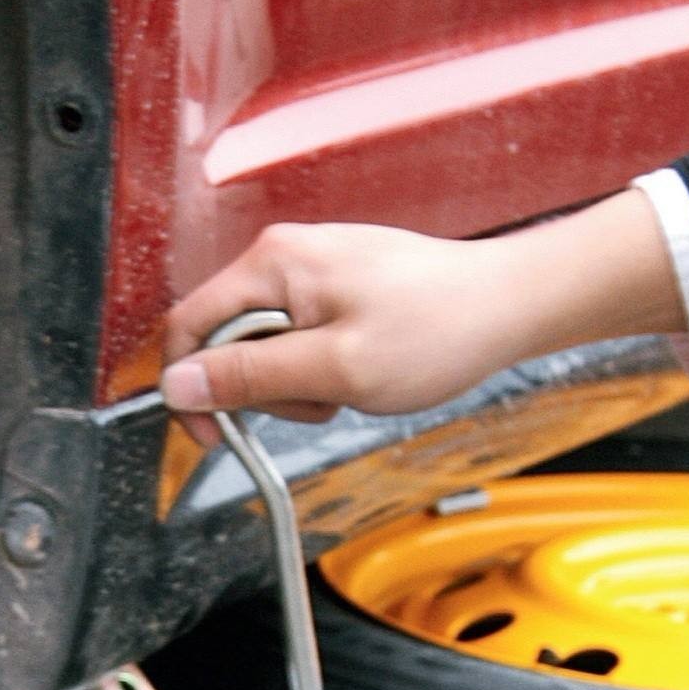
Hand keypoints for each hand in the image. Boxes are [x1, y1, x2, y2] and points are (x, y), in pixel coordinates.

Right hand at [156, 191, 685, 445]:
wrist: (510, 304)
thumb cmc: (439, 328)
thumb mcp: (335, 369)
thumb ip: (250, 376)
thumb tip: (177, 385)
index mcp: (272, 263)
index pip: (187, 326)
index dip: (190, 388)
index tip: (214, 434)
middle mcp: (283, 255)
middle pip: (226, 339)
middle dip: (264, 387)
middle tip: (323, 400)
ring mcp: (311, 268)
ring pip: (266, 345)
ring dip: (299, 382)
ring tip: (352, 383)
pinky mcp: (335, 285)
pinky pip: (300, 338)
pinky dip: (322, 367)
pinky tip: (362, 368)